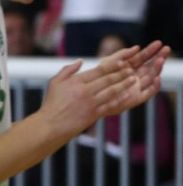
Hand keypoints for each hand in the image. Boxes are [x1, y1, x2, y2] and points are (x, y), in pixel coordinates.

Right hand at [40, 41, 167, 134]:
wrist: (51, 124)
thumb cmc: (51, 103)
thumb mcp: (54, 82)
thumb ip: (67, 70)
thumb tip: (81, 61)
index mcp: (76, 81)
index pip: (99, 70)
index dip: (113, 66)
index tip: (122, 62)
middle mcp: (85, 91)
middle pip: (108, 80)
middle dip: (122, 74)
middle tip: (132, 70)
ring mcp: (90, 103)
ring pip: (112, 91)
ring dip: (124, 85)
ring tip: (133, 80)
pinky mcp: (94, 114)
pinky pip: (110, 105)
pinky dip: (119, 100)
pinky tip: (126, 95)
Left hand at [92, 41, 168, 117]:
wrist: (88, 97)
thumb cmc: (95, 79)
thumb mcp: (107, 64)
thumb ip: (121, 55)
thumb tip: (137, 47)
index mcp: (128, 67)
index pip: (142, 57)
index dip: (150, 50)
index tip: (159, 42)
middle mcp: (134, 77)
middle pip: (150, 66)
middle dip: (159, 57)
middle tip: (167, 48)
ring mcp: (136, 87)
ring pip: (151, 76)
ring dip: (157, 68)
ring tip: (161, 59)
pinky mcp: (136, 98)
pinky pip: (149, 92)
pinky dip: (155, 86)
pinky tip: (157, 78)